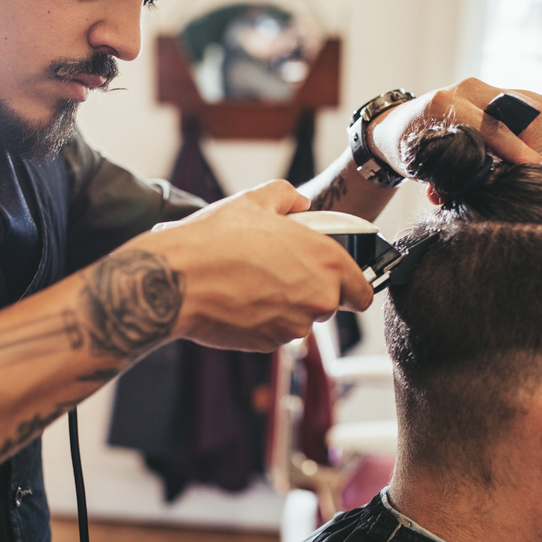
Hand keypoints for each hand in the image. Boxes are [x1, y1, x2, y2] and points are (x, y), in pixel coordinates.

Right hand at [133, 180, 373, 350]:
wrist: (179, 279)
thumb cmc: (216, 240)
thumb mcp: (254, 200)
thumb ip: (287, 197)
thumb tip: (298, 202)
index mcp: (326, 260)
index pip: (363, 291)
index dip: (351, 286)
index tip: (338, 282)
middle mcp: (318, 297)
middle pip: (329, 304)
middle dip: (309, 291)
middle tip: (277, 271)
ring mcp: (294, 325)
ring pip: (299, 319)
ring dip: (283, 306)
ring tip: (251, 281)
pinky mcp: (269, 344)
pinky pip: (274, 332)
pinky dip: (261, 320)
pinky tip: (238, 299)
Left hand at [368, 77, 541, 171]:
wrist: (397, 126)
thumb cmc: (406, 147)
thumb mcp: (419, 165)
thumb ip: (442, 180)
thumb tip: (464, 193)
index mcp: (444, 104)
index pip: (494, 127)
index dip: (518, 151)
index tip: (532, 169)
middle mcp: (470, 89)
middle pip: (528, 109)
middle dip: (533, 144)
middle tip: (524, 169)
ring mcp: (486, 87)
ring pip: (536, 106)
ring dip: (534, 138)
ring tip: (518, 160)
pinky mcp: (497, 91)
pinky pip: (530, 108)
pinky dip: (529, 131)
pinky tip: (514, 150)